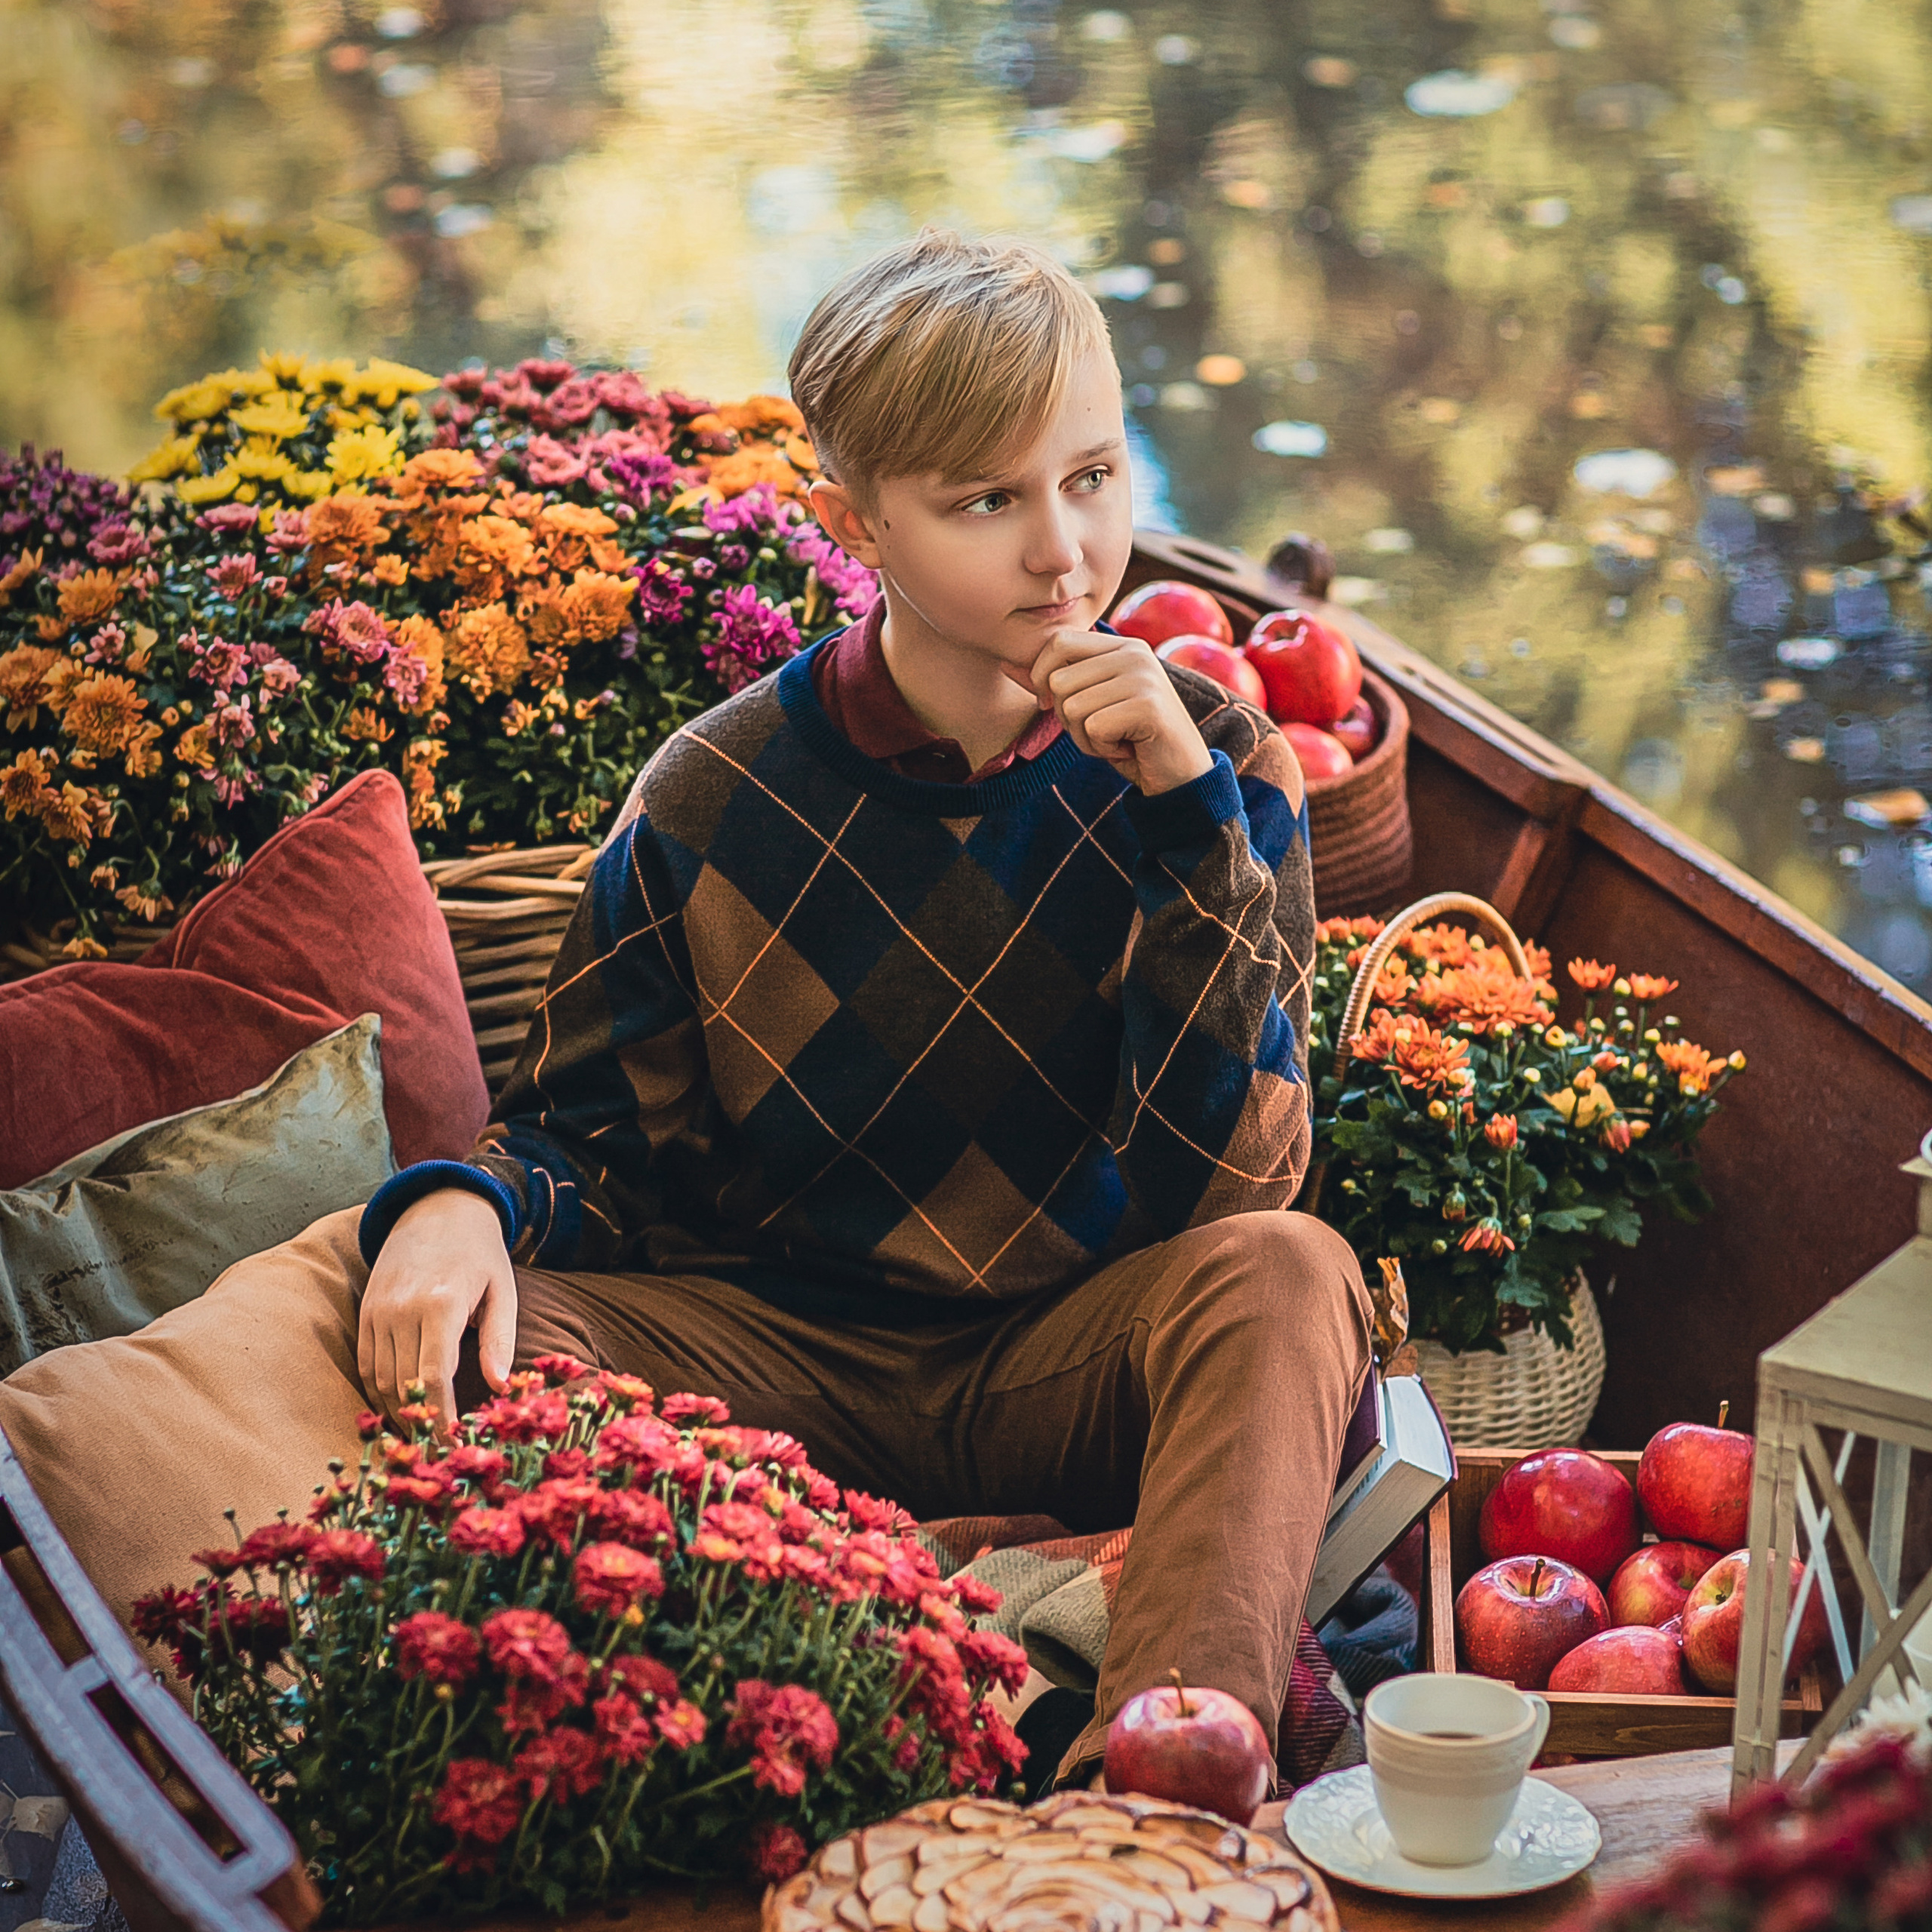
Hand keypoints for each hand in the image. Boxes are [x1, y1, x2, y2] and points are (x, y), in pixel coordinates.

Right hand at [357, 1188, 516, 1430]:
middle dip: (420, 1423)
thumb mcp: (502, 1292)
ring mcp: (377, 1311)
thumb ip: (499, 1341)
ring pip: (379, 1380)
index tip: (451, 1445)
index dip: (440, 1417)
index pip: (432, 1377)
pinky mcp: (365, 1312)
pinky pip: (366, 1364)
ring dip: (397, 1412)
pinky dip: (380, 1392)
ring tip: (422, 1436)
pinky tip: (401, 1408)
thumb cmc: (480, 1254)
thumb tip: (500, 1387)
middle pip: (402, 1385)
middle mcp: (401, 1309)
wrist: (437, 1209)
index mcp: (440, 1304)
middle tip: (439, 1451)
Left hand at [1020, 629, 1213, 795]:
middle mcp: (1134, 653)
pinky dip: (1101, 749)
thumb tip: (1006, 664)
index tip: (1053, 705)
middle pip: (1059, 681)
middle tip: (1102, 729)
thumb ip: (1052, 683)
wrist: (1180, 776)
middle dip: (1068, 718)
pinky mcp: (1147, 706)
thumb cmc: (1130, 740)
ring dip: (1085, 737)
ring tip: (1116, 739)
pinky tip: (1127, 748)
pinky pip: (1092, 728)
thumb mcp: (1088, 707)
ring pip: (1072, 707)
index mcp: (1120, 646)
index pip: (1057, 643)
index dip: (1042, 677)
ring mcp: (1143, 677)